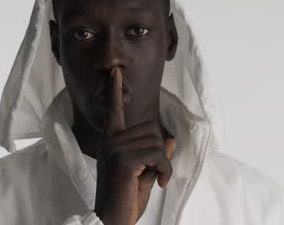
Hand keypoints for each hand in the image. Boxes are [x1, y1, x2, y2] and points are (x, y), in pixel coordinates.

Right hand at [94, 66, 176, 224]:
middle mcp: (111, 140)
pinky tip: (158, 183)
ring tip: (153, 178)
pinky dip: (165, 171)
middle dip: (159, 151)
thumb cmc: (126, 197)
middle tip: (153, 171)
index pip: (114, 111)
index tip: (116, 73)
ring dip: (163, 164)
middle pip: (151, 129)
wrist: (112, 219)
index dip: (116, 91)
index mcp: (112, 141)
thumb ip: (156, 155)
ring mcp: (116, 148)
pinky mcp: (124, 160)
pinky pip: (158, 156)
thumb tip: (172, 139)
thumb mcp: (144, 173)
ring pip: (157, 143)